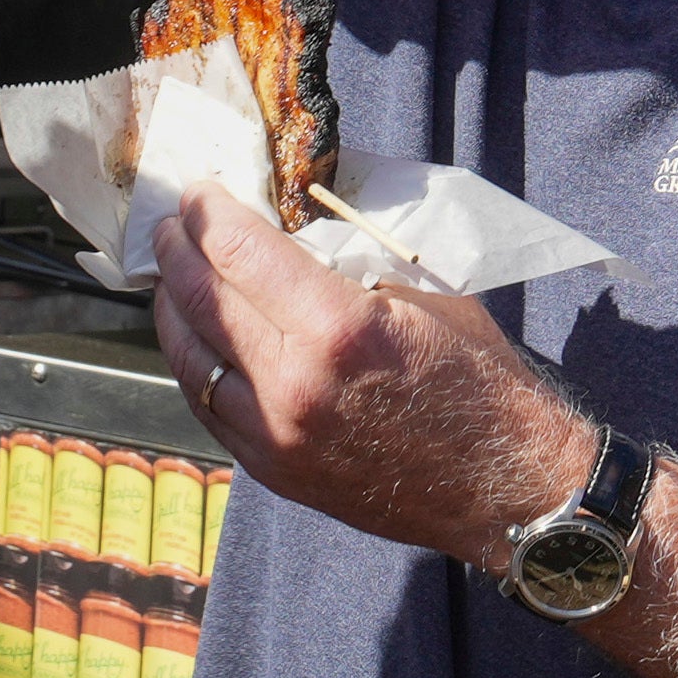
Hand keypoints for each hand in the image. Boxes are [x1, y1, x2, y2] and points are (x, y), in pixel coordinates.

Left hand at [148, 181, 580, 564]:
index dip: (208, 210)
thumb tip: (286, 225)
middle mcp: (294, 383)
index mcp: (338, 328)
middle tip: (172, 223)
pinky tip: (194, 338)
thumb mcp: (424, 295)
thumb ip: (348, 261)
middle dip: (177, 249)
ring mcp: (276, 434)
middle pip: (202, 298)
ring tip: (171, 275)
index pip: (238, 250)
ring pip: (189, 357)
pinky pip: (206, 406)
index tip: (199, 191)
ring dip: (171, 306)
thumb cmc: (479, 381)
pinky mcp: (273, 470)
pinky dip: (192, 362)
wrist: (506, 487)